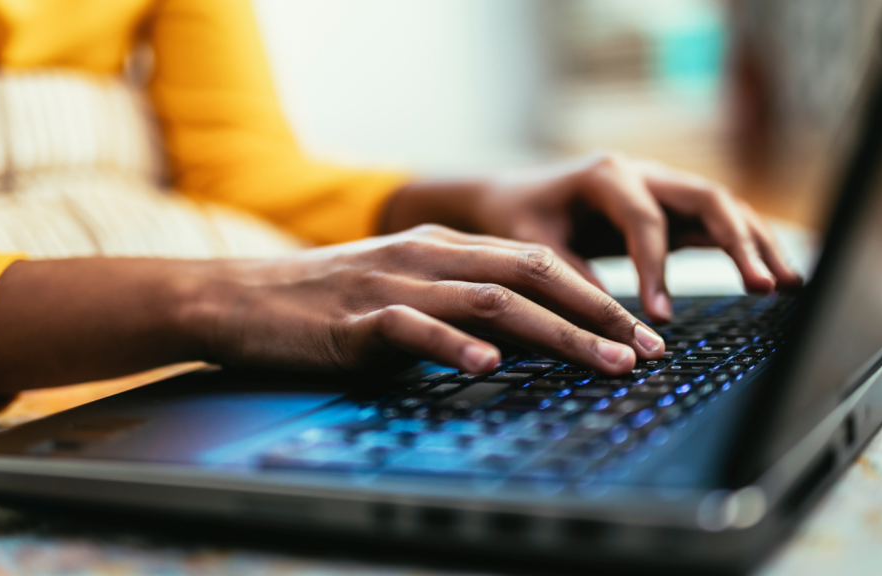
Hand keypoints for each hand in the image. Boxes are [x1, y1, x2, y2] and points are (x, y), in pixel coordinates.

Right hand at [192, 224, 664, 374]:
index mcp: (442, 246)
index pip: (536, 261)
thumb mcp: (401, 290)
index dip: (593, 294)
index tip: (636, 330)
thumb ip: (455, 304)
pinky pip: (415, 329)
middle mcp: (428, 255)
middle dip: (596, 313)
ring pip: (491, 301)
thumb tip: (519, 344)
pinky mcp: (357, 319)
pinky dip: (456, 347)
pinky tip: (490, 367)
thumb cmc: (324, 302)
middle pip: (530, 275)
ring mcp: (393, 284)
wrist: (238, 297)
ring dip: (555, 334)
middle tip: (643, 349)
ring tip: (602, 362)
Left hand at [384, 153, 801, 321]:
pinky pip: (717, 222)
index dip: (657, 267)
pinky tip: (775, 276)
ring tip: (790, 284)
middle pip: (706, 198)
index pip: (646, 220)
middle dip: (738, 243)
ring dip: (757, 243)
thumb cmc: (518, 217)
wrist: (513, 195)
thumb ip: (566, 274)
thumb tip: (606, 320)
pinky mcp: (671, 208)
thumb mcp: (530, 245)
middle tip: (764, 287)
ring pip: (723, 207)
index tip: (660, 316)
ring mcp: (662, 187)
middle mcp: (643, 173)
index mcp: (606, 175)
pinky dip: (746, 247)